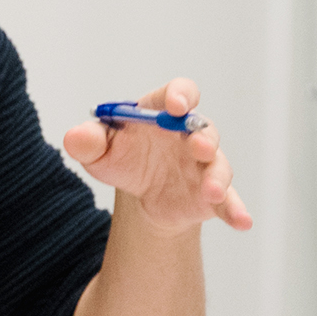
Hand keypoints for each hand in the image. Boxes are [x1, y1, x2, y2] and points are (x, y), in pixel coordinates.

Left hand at [62, 77, 252, 231]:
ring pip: (218, 166)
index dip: (181, 96)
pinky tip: (243, 222)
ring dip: (217, 177)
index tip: (176, 105)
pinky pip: (228, 201)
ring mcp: (204, 165)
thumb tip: (74, 138)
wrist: (140, 192)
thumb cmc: (124, 156)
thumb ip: (88, 140)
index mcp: (165, 113)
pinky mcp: (211, 194)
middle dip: (202, 138)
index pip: (179, 93)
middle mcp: (190, 135)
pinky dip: (236, 210)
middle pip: (204, 130)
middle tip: (197, 147)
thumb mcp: (100, 150)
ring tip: (210, 192)